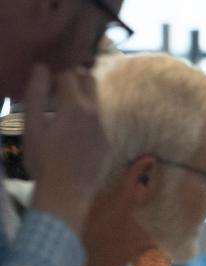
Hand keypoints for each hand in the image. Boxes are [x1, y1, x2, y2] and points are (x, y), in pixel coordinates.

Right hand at [25, 65, 110, 233]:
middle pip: (90, 81)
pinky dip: (88, 118)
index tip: (46, 81)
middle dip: (75, 78)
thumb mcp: (32, 125)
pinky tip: (74, 132)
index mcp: (75, 106)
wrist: (66, 193)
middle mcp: (95, 114)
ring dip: (82, 98)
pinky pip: (100, 122)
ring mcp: (104, 129)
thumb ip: (36, 93)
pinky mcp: (108, 143)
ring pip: (97, 101)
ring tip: (64, 109)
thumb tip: (41, 67)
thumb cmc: (43, 160)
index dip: (55, 74)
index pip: (69, 74)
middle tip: (58, 87)